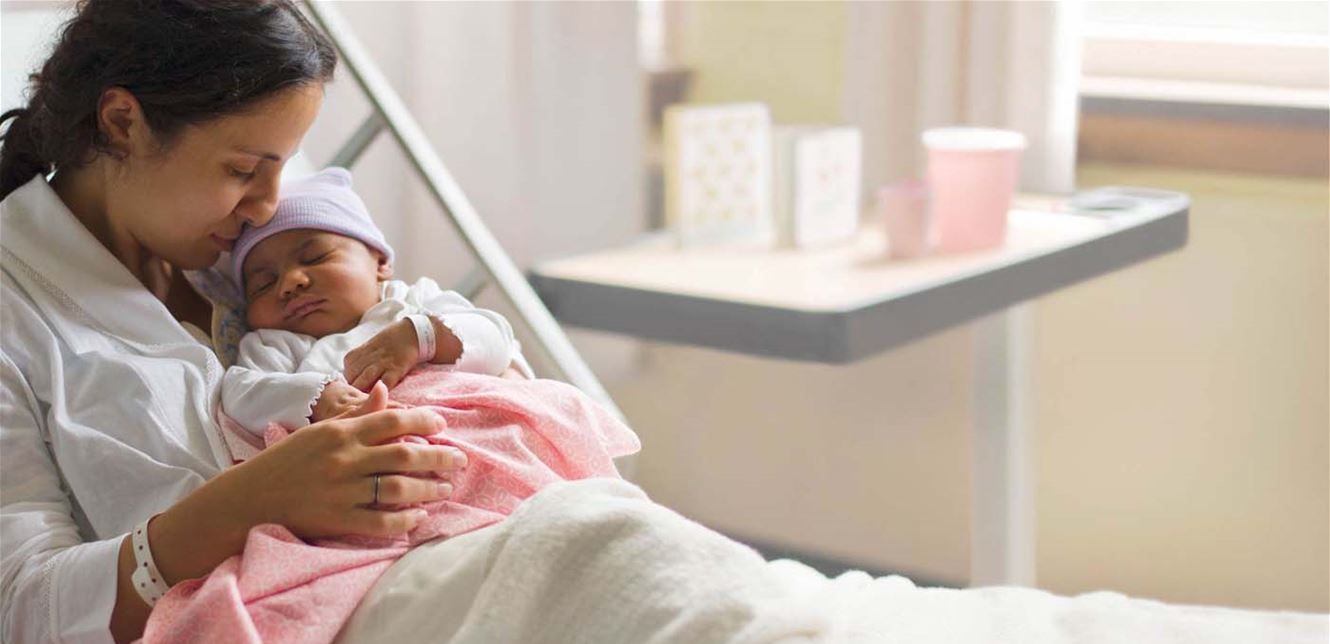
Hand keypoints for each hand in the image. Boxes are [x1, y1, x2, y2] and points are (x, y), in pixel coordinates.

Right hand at [225, 382, 462, 538]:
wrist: (249, 498)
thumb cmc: (288, 461)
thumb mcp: (320, 431)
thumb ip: (356, 414)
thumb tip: (385, 391)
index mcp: (341, 433)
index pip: (392, 421)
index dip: (423, 422)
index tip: (443, 427)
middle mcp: (344, 459)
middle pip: (405, 455)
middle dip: (439, 457)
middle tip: (460, 460)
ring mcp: (342, 491)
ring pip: (399, 489)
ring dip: (428, 489)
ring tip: (445, 489)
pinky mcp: (337, 520)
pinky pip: (381, 522)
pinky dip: (404, 521)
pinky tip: (418, 518)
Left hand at [344, 319, 419, 391]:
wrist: (413, 333)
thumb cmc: (392, 340)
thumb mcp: (371, 344)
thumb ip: (360, 357)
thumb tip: (351, 373)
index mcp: (363, 350)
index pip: (347, 366)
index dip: (349, 377)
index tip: (355, 382)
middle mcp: (371, 356)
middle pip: (352, 374)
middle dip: (352, 385)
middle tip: (357, 394)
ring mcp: (384, 363)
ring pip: (365, 378)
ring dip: (362, 389)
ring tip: (364, 398)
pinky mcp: (397, 369)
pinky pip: (385, 382)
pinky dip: (380, 389)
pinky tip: (378, 394)